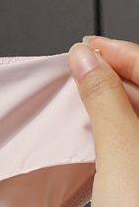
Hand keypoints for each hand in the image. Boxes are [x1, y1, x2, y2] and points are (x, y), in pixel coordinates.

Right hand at [69, 38, 138, 206]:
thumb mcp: (122, 156)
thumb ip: (105, 101)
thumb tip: (86, 60)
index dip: (117, 52)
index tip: (80, 50)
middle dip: (114, 75)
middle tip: (74, 74)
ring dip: (115, 104)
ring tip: (80, 103)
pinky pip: (138, 143)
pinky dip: (118, 133)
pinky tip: (99, 139)